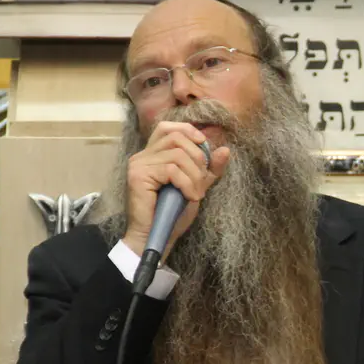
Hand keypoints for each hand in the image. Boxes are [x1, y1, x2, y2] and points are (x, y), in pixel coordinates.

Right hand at [122, 121, 230, 257]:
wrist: (156, 235)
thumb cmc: (173, 213)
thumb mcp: (197, 186)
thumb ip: (209, 168)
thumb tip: (225, 149)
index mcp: (153, 154)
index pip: (168, 127)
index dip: (188, 131)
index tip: (204, 145)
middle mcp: (142, 155)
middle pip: (177, 138)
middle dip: (198, 158)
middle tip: (201, 182)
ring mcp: (138, 164)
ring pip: (177, 155)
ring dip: (194, 175)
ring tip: (196, 193)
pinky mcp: (138, 175)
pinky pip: (172, 170)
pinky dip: (187, 183)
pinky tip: (190, 196)